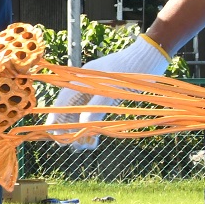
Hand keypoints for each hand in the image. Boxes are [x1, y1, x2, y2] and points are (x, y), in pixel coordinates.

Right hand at [54, 35, 170, 149]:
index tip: (55, 136)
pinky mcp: (105, 97)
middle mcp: (84, 85)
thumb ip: (97, 107)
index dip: (56, 119)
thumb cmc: (131, 69)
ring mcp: (94, 91)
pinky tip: (95, 139)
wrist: (149, 57)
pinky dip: (92, 127)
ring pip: (80, 114)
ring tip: (88, 145)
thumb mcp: (113, 89)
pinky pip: (93, 114)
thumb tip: (84, 125)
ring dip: (81, 130)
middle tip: (75, 146)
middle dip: (69, 129)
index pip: (62, 101)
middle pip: (68, 110)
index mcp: (80, 79)